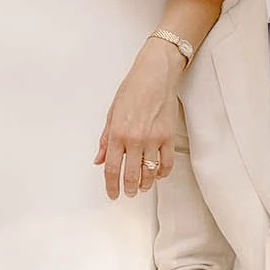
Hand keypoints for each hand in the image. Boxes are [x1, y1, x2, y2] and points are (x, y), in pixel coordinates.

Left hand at [97, 39, 182, 200]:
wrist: (156, 75)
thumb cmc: (133, 89)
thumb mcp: (112, 113)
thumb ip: (106, 139)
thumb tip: (100, 159)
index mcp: (117, 134)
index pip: (112, 169)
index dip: (111, 186)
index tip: (112, 194)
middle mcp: (135, 139)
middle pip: (131, 175)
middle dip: (129, 189)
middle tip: (128, 193)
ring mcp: (154, 139)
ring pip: (150, 172)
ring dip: (146, 184)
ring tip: (143, 186)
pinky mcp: (169, 137)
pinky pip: (167, 163)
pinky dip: (163, 173)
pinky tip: (159, 175)